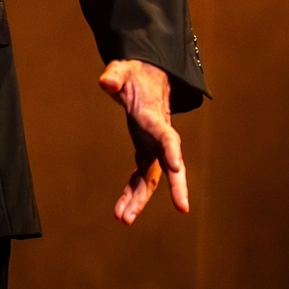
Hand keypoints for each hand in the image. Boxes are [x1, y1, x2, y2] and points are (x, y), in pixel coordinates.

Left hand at [98, 60, 189, 225]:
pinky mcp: (145, 153)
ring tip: (124, 219)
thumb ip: (115, 75)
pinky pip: (140, 179)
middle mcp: (159, 136)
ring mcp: (153, 147)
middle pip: (171, 164)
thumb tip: (106, 82)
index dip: (173, 150)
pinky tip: (121, 211)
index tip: (178, 167)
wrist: (147, 78)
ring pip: (153, 179)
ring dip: (140, 199)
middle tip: (183, 207)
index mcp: (155, 117)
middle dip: (176, 186)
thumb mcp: (123, 69)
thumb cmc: (135, 74)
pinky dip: (131, 194)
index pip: (168, 136)